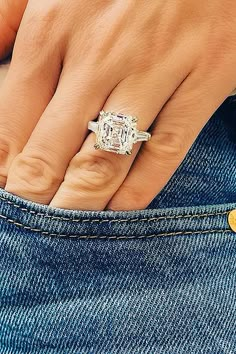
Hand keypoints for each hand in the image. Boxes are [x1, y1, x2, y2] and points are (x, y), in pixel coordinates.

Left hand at [0, 0, 235, 210]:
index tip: (4, 194)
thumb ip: (5, 20)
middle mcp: (102, 55)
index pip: (13, 122)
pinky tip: (119, 211)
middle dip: (34, 197)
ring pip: (107, 158)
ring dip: (80, 203)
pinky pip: (167, 150)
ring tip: (63, 232)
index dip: (4, 168)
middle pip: (53, 149)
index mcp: (55, 27)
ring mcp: (156, 70)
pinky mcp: (205, 79)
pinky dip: (141, 188)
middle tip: (27, 227)